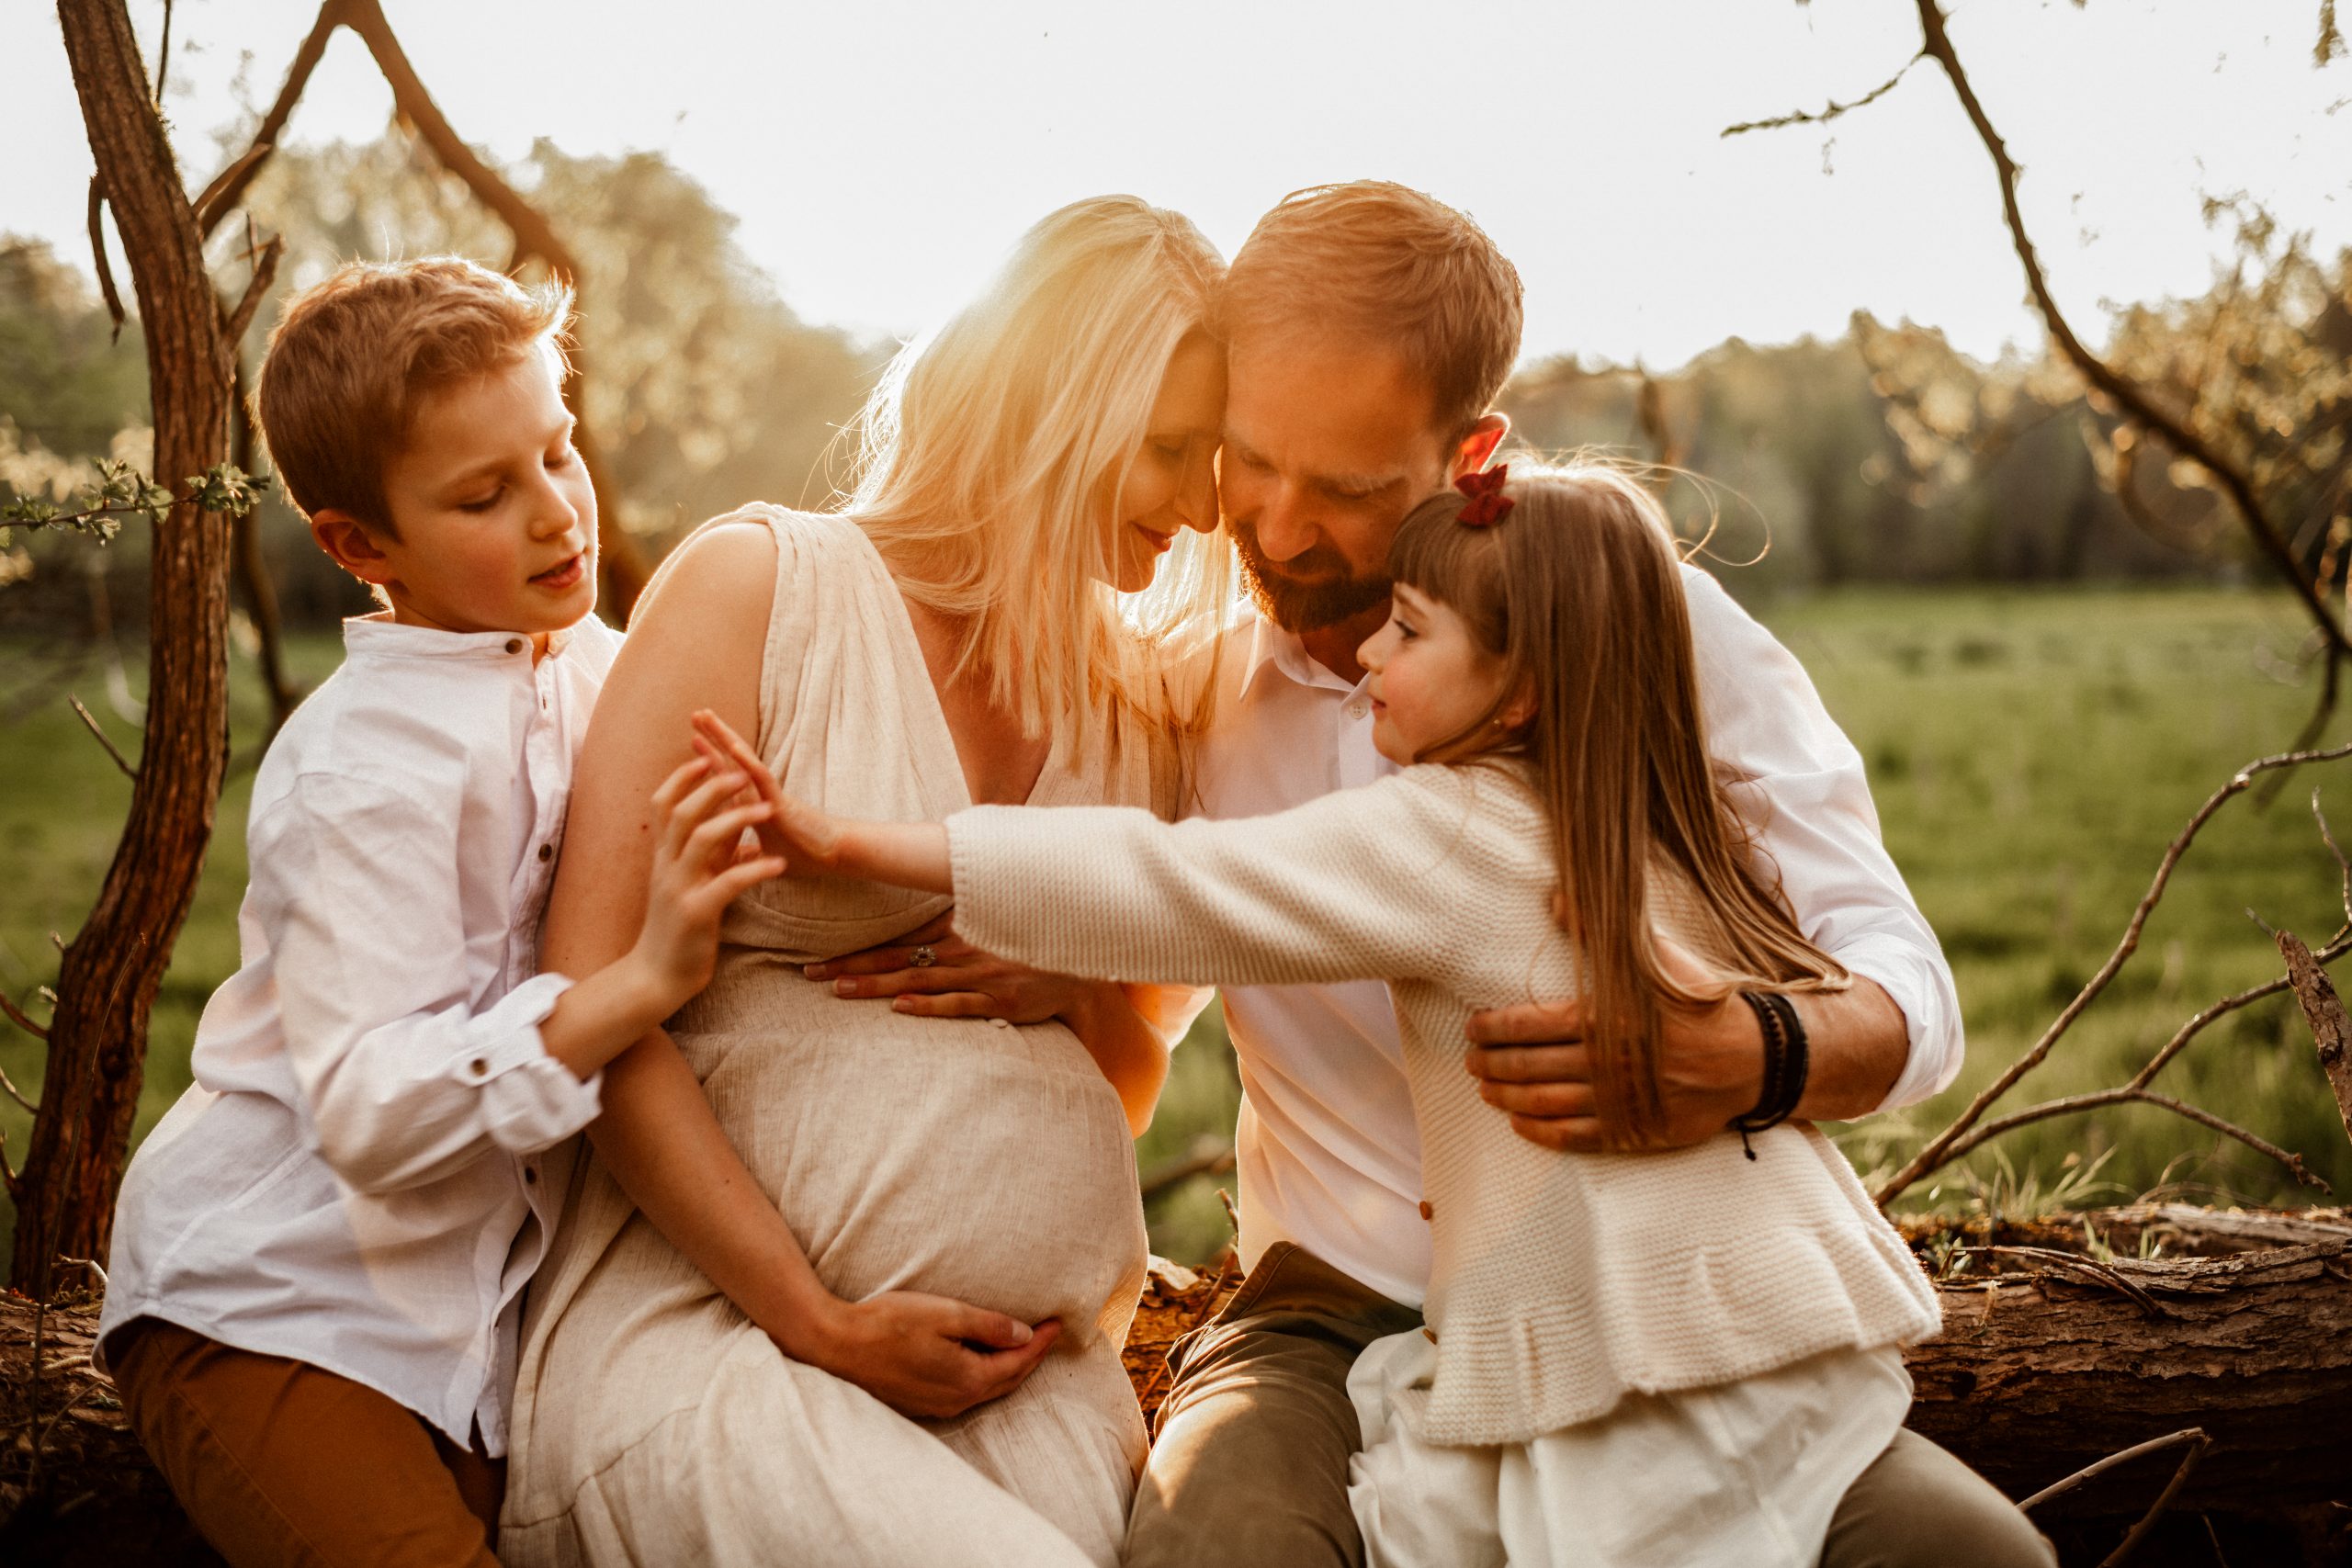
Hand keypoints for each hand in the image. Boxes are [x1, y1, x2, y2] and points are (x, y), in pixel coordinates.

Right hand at [629, 755, 787, 1010]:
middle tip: (743, 773)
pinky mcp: (696, 913)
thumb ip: (714, 859)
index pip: (664, 805)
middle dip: (713, 788)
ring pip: (703, 839)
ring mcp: (679, 889)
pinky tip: (779, 865)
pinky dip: (755, 869)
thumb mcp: (694, 886)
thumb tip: (741, 835)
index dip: (682, 778)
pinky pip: (728, 883)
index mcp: (663, 858)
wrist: (656, 978)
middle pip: (683, 812)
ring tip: (769, 809)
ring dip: (738, 819)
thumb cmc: (678, 931)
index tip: (706, 758)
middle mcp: (666, 867)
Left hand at [689, 708, 845, 874]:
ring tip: (705, 717)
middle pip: (732, 759)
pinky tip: (731, 746)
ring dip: (724, 738)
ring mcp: (769, 796)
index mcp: (753, 805)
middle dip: (714, 737)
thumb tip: (739, 862)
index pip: (729, 775)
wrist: (834, 857)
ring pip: (743, 761)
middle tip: (696, 714)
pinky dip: (746, 762)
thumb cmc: (805, 854)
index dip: (712, 755)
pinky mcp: (781, 804)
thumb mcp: (766, 854)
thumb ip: (751, 853)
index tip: (695, 737)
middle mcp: (760, 795)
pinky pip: (762, 779)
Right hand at [790, 1289, 1062, 1418]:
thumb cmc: (889, 1324)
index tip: (1059, 1322)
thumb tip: (1024, 1334)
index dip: (1042, 1342)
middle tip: (1049, 1334)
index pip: (1019, 1362)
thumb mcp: (946, 1314)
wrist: (836, 1346)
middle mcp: (956, 1400)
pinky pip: (966, 1391)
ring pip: (987, 1389)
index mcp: (968, 1379)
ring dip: (1008, 1368)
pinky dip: (984, 1375)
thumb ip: (989, 1325)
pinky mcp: (919, 1403)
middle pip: (1007, 1381)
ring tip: (1023, 1346)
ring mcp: (936, 1406)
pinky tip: (981, 1360)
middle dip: (1031, 1357)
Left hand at [801, 910, 1100, 1021]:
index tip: (816, 959)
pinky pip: (959, 1003)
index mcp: (956, 932)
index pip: (895, 942)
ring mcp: (980, 975)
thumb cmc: (1029, 947)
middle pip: (896, 960)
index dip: (855, 950)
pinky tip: (901, 1007)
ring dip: (877, 986)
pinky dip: (930, 1005)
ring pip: (918, 980)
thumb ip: (952, 923)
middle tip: (808, 974)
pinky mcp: (999, 999)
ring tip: (838, 990)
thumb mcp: (990, 926)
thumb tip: (916, 921)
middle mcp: (962, 952)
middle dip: (850, 968)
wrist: (1079, 968)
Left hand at [1462, 941, 1760, 1152]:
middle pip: (1531, 1065)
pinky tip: (1519, 1123)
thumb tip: (1556, 894)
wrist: (1754, 1057)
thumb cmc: (1699, 1002)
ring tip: (1485, 1089)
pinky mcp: (1636, 1131)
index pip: (1531, 1024)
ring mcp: (1622, 1101)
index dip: (1494, 1028)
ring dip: (1508, 1097)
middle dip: (1492, 1063)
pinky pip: (1577, 1137)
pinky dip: (1542, 1132)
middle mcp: (1609, 1062)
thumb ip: (1600, 931)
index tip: (1473, 1027)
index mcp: (1608, 1018)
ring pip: (1547, 1102)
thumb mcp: (1656, 958)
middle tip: (1469, 1061)